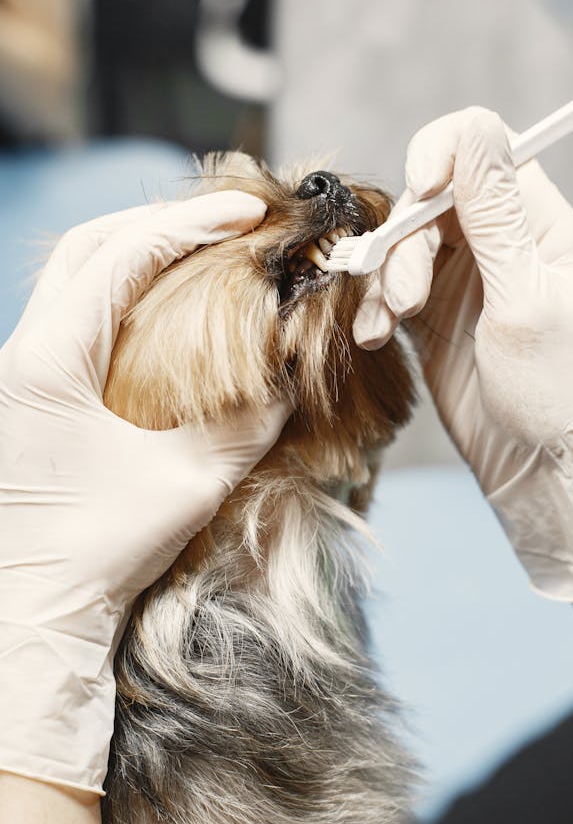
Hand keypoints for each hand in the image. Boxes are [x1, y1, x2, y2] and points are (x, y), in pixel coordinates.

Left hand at [0, 192, 289, 793]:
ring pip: (72, 278)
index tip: (247, 211)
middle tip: (227, 218)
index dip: (189, 223)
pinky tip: (166, 309)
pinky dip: (121, 295)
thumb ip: (249, 424)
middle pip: (85, 247)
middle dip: (159, 221)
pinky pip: (72, 317)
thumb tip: (294, 376)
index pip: (119, 258)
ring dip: (137, 253)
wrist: (32, 612)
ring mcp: (16, 373)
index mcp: (47, 364)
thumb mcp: (188, 485)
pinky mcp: (24, 395)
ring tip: (204, 249)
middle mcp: (19, 354)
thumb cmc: (100, 556)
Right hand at [355, 108, 572, 601]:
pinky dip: (375, 308)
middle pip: (430, 194)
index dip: (444, 151)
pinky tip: (378, 340)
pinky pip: (386, 287)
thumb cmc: (550, 387)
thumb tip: (474, 131)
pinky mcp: (428, 310)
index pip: (486, 146)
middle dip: (406, 239)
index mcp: (536, 221)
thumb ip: (495, 216)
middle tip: (409, 298)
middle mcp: (496, 237)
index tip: (420, 186)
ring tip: (393, 326)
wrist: (531, 462)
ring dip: (387, 280)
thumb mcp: (525, 298)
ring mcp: (459, 273)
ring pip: (401, 240)